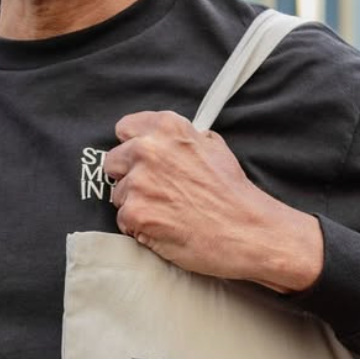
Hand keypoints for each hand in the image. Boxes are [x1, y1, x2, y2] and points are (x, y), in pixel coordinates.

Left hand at [103, 111, 321, 292]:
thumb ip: (184, 139)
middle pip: (113, 161)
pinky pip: (123, 220)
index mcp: (167, 128)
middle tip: (153, 191)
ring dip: (135, 204)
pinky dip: (139, 227)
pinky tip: (164, 228)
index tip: (140, 159)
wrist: (246, 230)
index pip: (125, 128)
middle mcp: (148, 149)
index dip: (133, 146)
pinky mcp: (135, 213)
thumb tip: (168, 140)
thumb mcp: (214, 147)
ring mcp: (139, 182)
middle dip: (128, 176)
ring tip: (166, 213)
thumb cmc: (233, 193)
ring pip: (118, 194)